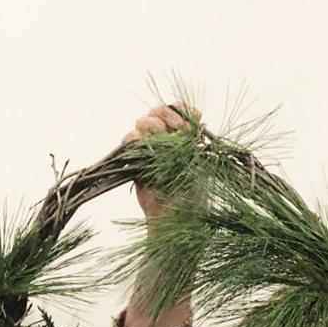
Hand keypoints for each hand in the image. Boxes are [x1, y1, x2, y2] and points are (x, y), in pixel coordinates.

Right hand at [120, 104, 200, 219]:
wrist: (176, 216)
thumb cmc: (192, 195)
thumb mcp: (199, 163)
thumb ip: (195, 140)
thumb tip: (198, 115)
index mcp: (181, 138)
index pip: (178, 112)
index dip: (183, 110)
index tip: (194, 116)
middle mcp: (164, 140)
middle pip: (158, 112)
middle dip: (169, 115)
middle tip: (181, 128)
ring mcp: (148, 148)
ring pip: (142, 122)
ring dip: (153, 125)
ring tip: (164, 138)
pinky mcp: (134, 159)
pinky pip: (129, 140)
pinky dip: (136, 138)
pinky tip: (147, 145)